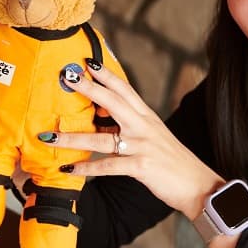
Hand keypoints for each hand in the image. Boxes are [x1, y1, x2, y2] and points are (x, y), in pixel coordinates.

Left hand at [46, 59, 224, 219]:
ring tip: (48, 137)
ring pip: (101, 138)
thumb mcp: (153, 137)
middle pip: (113, 101)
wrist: (199, 185)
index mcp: (147, 117)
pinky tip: (68, 169)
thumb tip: (100, 120)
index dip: (106, 75)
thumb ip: (130, 127)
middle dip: (88, 89)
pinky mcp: (142, 166)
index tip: (86, 62)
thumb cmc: (174, 163)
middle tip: (67, 77)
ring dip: (72, 138)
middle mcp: (144, 126)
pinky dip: (86, 168)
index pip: (125, 89)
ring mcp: (143, 146)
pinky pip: (108, 166)